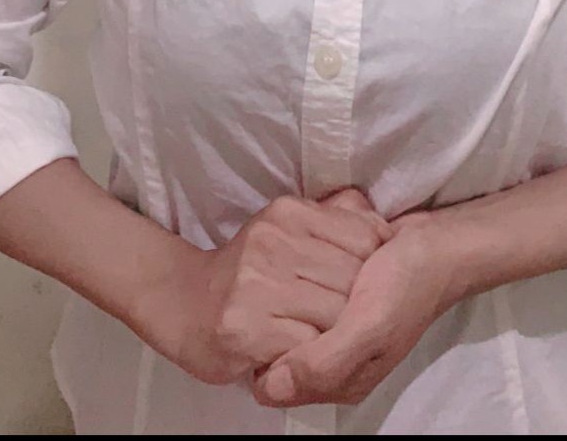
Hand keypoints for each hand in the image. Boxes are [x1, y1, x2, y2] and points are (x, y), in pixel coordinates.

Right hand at [132, 189, 393, 387]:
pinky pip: (309, 345)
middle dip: (358, 304)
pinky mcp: (245, 328)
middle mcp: (273, 242)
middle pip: (354, 278)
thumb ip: (334, 220)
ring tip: (325, 336)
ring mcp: (257, 285)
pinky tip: (301, 351)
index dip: (374, 267)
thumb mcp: (286, 229)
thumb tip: (383, 225)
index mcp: (288, 213)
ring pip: (336, 313)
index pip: (364, 237)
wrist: (182, 303)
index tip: (366, 284)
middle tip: (347, 319)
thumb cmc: (247, 272)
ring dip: (337, 332)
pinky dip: (313, 353)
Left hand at [250, 210, 457, 408]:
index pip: (275, 381)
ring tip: (318, 259)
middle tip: (303, 276)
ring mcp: (331, 325)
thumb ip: (324, 362)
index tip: (275, 309)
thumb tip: (267, 388)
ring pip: (285, 313)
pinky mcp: (334, 295)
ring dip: (293, 283)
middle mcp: (331, 357)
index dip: (266, 350)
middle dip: (283, 310)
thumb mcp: (371, 328)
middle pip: (277, 342)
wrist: (439, 242)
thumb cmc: (409, 285)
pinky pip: (301, 289)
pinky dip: (305, 267)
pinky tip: (322, 249)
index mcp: (338, 379)